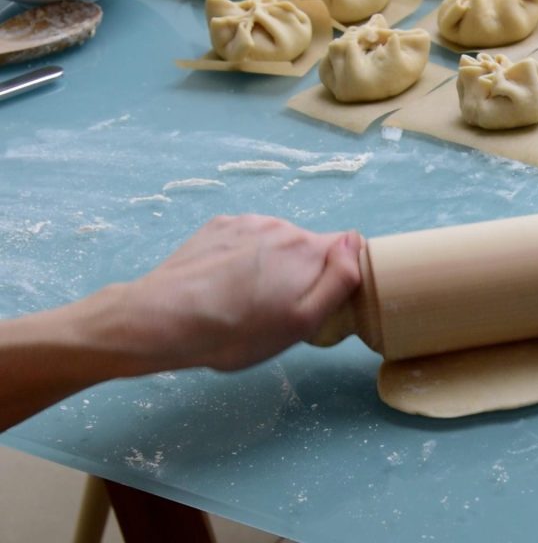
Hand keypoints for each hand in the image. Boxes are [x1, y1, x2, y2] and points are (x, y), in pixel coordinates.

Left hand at [124, 215, 361, 370]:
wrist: (164, 320)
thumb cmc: (237, 331)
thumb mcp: (303, 321)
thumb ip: (339, 280)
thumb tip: (355, 243)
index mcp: (307, 249)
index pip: (348, 246)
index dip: (341, 273)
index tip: (321, 299)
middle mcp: (280, 226)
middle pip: (309, 248)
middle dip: (302, 273)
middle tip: (278, 310)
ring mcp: (246, 223)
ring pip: (276, 244)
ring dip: (272, 265)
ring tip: (247, 300)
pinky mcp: (218, 227)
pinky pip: (247, 239)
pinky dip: (244, 258)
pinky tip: (225, 285)